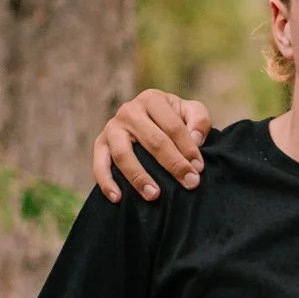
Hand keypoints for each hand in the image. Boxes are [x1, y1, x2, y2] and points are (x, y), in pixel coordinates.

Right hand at [93, 90, 212, 201]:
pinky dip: (106, 181)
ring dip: (138, 176)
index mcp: (152, 99)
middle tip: (189, 184)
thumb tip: (196, 139)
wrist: (151, 121)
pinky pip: (99, 163)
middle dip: (173, 164)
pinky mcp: (100, 144)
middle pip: (152, 140)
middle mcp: (129, 110)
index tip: (199, 169)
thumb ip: (199, 120)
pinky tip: (117, 198)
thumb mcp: (191, 112)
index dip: (188, 148)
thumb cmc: (175, 119)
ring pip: (122, 153)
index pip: (173, 126)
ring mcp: (112, 127)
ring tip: (154, 195)